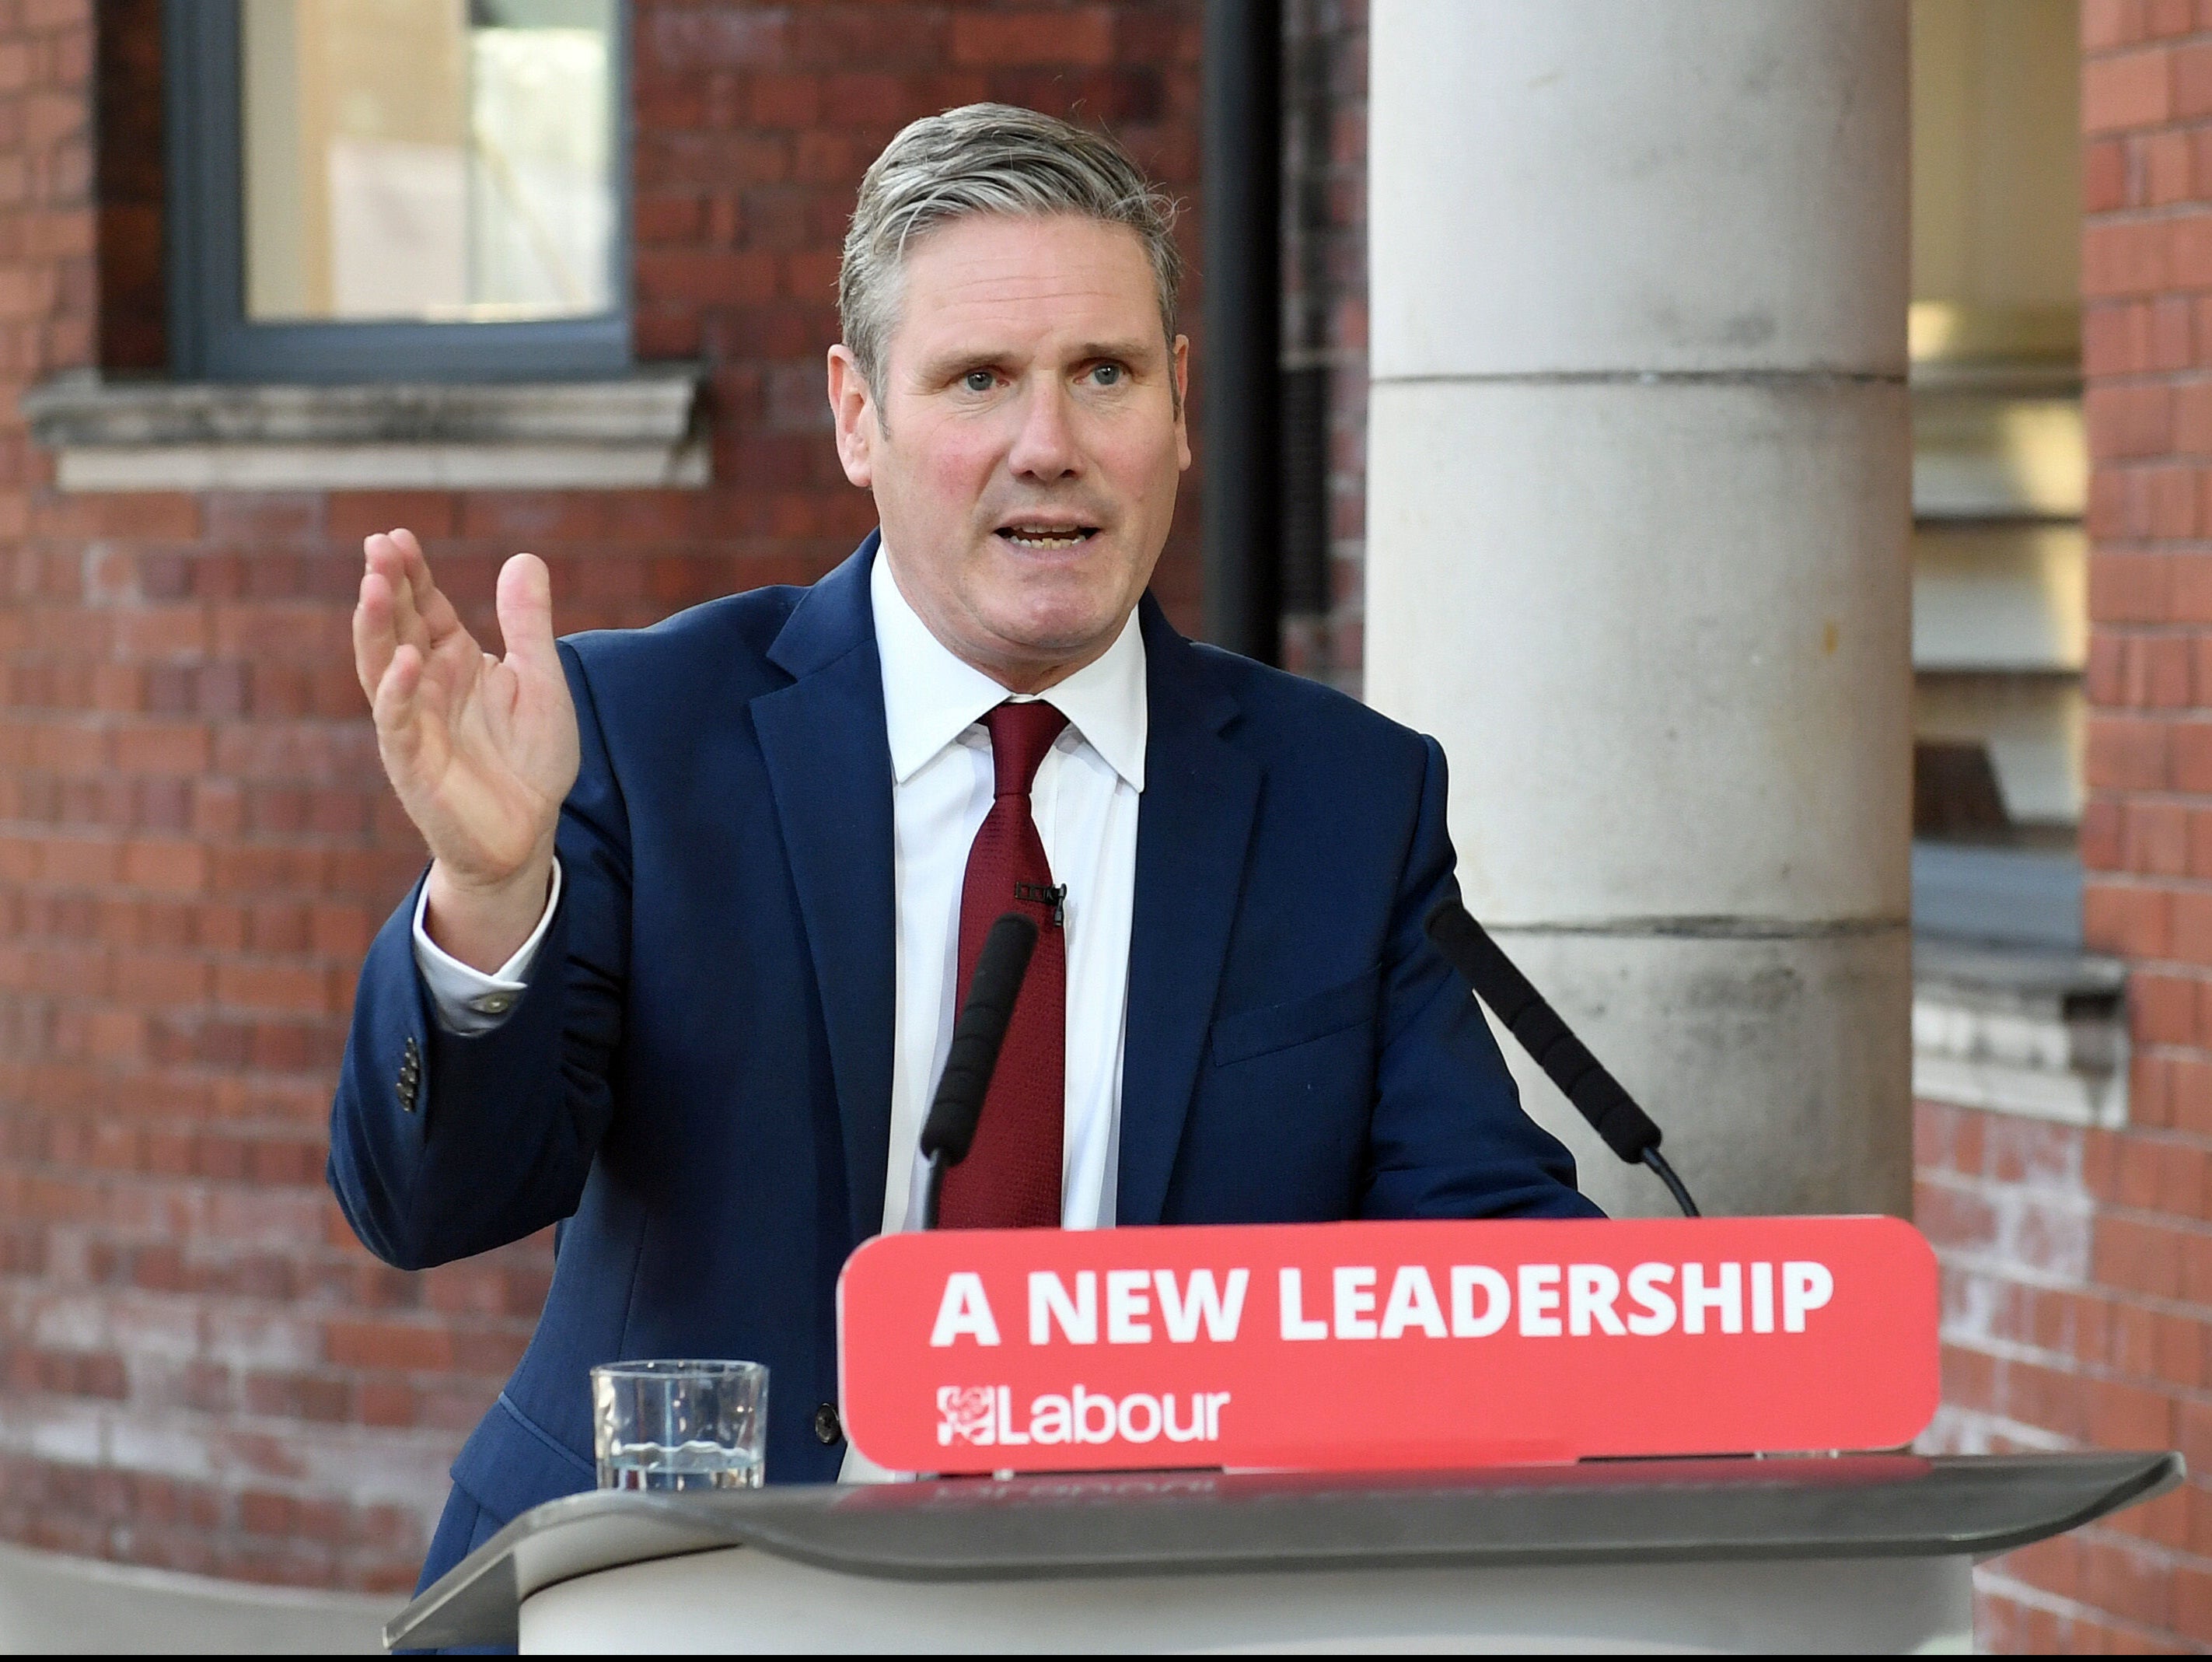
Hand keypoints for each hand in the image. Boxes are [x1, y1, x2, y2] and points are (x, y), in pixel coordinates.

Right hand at [354, 530, 578, 970]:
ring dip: (377, 627)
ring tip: (376, 586)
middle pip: (397, 626)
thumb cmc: (529, 759)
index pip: (425, 606)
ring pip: (382, 667)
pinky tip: (404, 660)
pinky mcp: (413, 762)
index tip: (398, 536)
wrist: (528, 833)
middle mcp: (426, 685)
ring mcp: (414, 722)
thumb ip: (529, 624)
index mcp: (454, 661)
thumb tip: (525, 556)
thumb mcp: (541, 681)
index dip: (412, 573)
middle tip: (378, 547)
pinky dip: (398, 690)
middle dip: (387, 587)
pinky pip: (398, 722)